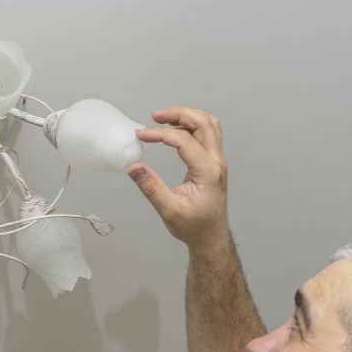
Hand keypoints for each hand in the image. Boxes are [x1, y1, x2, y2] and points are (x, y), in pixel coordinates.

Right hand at [128, 105, 229, 250]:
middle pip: (203, 122)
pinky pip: (207, 135)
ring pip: (208, 125)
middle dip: (178, 113)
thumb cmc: (195, 228)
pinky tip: (174, 131)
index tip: (141, 135)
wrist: (211, 238)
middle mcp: (216, 163)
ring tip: (163, 119)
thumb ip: (151, 188)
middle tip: (155, 116)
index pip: (184, 140)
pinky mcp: (213, 163)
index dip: (160, 134)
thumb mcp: (169, 211)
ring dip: (187, 117)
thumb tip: (134, 168)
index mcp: (207, 172)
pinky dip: (191, 126)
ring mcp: (217, 161)